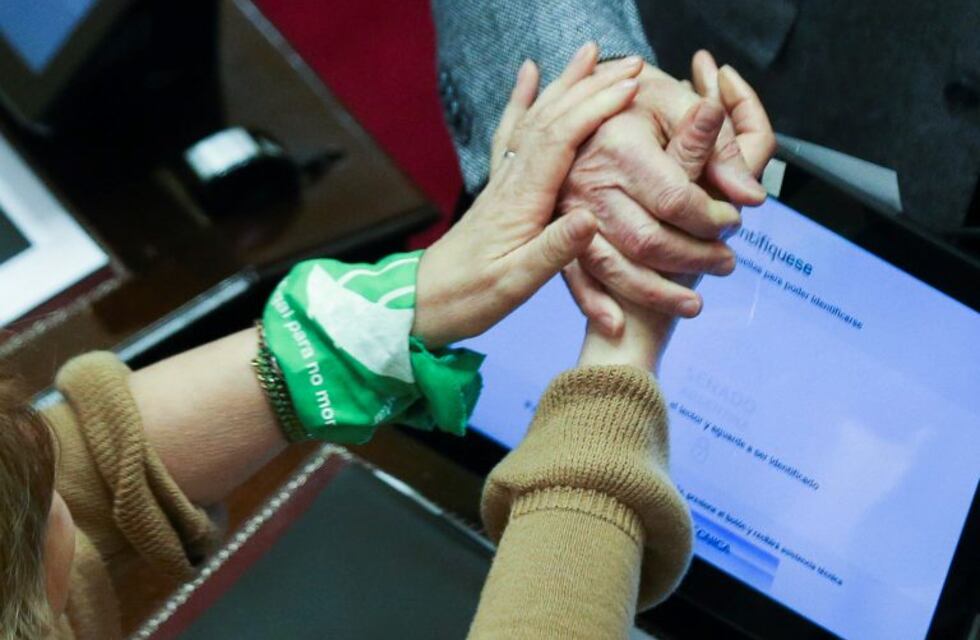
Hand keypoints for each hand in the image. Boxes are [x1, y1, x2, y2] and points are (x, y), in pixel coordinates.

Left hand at [413, 43, 642, 347]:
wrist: (425, 301)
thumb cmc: (471, 297)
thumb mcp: (516, 284)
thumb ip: (553, 251)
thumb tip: (589, 218)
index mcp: (522, 201)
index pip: (560, 140)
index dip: (594, 109)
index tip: (629, 88)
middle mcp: (511, 180)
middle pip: (551, 118)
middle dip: (591, 85)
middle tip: (630, 63)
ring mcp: (503, 179)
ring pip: (535, 117)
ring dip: (565, 83)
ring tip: (590, 53)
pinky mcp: (498, 186)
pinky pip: (511, 133)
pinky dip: (522, 99)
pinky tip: (529, 75)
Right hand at [561, 51, 775, 334]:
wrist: (577, 103)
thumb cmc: (635, 100)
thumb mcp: (677, 102)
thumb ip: (721, 147)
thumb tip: (751, 199)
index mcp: (621, 146)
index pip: (676, 200)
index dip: (713, 219)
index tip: (734, 221)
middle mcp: (590, 181)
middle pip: (648, 240)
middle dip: (694, 260)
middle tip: (727, 261)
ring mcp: (569, 210)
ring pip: (614, 267)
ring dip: (656, 293)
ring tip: (693, 304)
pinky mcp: (556, 231)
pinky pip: (573, 277)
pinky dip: (594, 305)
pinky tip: (617, 325)